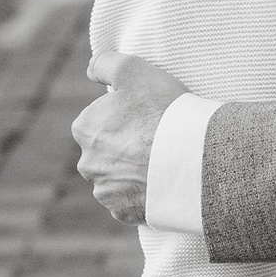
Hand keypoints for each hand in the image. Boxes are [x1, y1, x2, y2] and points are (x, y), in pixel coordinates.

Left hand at [73, 54, 188, 223]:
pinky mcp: (124, 213)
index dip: (127, 115)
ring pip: (119, 178)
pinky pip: (132, 202)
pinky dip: (144, 194)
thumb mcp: (134, 70)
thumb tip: (91, 70)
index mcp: (84, 129)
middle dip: (127, 146)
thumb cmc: (163, 111)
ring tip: (164, 163)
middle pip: (108, 151)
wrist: (190, 159)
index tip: (148, 115)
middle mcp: (87, 163)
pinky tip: (162, 183)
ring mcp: (105, 192)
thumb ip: (106, 63)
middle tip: (158, 139)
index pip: (102, 119)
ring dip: (134, 172)